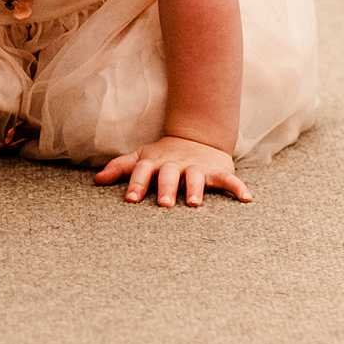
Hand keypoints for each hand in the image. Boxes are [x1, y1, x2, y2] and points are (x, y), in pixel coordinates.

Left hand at [95, 135, 251, 207]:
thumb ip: (121, 168)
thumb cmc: (164, 157)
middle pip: (169, 176)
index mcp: (156, 163)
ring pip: (196, 178)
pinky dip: (238, 187)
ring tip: (194, 203)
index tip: (131, 200)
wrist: (197, 139)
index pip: (143, 171)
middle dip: (166, 189)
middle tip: (164, 204)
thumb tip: (96, 180)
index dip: (137, 184)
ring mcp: (197, 168)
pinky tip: (246, 199)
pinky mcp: (217, 171)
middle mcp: (176, 165)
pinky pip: (229, 180)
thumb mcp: (142, 158)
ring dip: (195, 189)